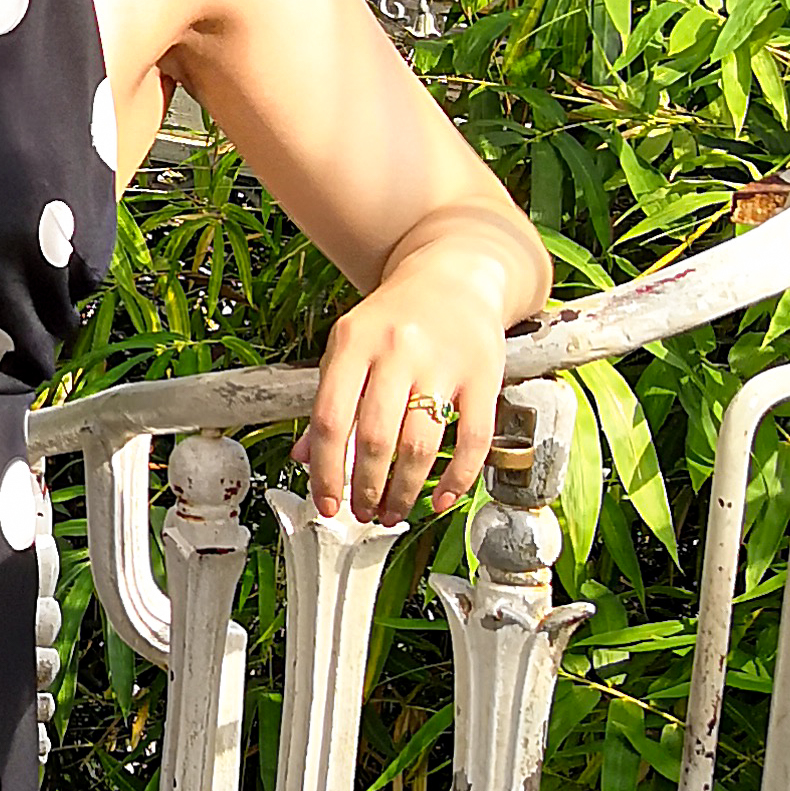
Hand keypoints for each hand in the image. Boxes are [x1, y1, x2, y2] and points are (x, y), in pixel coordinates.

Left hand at [300, 247, 515, 525]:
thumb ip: (329, 400)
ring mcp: (443, 363)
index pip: (331, 420)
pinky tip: (441, 498)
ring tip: (393, 512)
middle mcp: (398, 350)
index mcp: (354, 342)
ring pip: (420, 445)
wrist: (455, 277)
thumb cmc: (394, 319)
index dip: (326, 472)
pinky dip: (456, 477)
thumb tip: (305, 459)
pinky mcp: (484, 376)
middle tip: (362, 514)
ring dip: (404, 491)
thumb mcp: (349, 347)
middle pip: (376, 438)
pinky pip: (472, 439)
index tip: (327, 504)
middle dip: (366, 489)